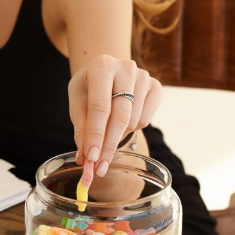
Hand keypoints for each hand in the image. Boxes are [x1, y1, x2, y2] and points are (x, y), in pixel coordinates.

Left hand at [68, 55, 161, 175]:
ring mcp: (144, 76)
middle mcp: (126, 68)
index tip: (91, 159)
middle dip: (108, 145)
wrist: (105, 70)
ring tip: (106, 133)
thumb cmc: (88, 87)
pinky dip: (132, 129)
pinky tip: (121, 123)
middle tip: (99, 168)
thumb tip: (85, 159)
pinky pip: (145, 120)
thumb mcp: (78, 103)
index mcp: (101, 67)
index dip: (95, 135)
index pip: (99, 108)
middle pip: (120, 117)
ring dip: (117, 136)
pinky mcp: (156, 86)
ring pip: (133, 121)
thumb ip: (81, 129)